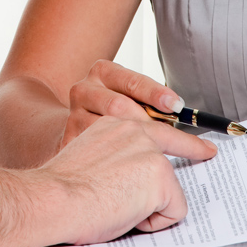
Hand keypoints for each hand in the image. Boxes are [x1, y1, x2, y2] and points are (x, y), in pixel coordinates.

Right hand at [41, 112, 214, 242]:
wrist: (53, 199)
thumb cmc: (61, 192)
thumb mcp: (90, 161)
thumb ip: (116, 158)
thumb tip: (135, 180)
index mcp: (112, 124)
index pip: (151, 125)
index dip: (177, 136)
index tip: (196, 140)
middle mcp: (132, 128)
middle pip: (174, 138)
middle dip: (195, 149)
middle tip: (209, 152)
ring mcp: (148, 149)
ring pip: (169, 186)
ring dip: (151, 206)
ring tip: (120, 209)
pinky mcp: (159, 172)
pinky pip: (173, 210)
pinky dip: (153, 223)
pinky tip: (126, 217)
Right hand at [62, 59, 207, 160]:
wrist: (75, 132)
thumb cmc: (113, 116)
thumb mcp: (128, 98)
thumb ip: (146, 102)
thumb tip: (178, 112)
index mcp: (103, 72)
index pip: (132, 82)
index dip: (155, 94)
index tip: (176, 106)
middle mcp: (84, 90)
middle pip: (119, 106)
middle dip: (147, 124)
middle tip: (170, 140)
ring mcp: (73, 117)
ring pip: (107, 132)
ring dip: (132, 148)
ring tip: (152, 161)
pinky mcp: (68, 142)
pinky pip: (96, 154)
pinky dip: (116, 165)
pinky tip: (129, 173)